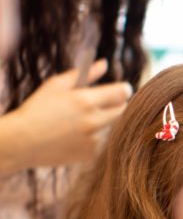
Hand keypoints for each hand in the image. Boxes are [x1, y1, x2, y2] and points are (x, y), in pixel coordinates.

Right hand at [9, 60, 130, 167]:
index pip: (122, 93)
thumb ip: (85, 74)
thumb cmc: (38, 108)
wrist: (23, 141)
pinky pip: (101, 143)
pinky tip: (76, 135)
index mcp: (85, 101)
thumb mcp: (57, 85)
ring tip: (81, 121)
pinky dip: (94, 138)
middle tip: (105, 102)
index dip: (124, 89)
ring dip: (104, 122)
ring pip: (112, 127)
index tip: (122, 89)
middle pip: (123, 110)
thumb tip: (105, 64)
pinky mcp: (90, 154)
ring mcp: (93, 141)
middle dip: (118, 104)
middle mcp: (93, 122)